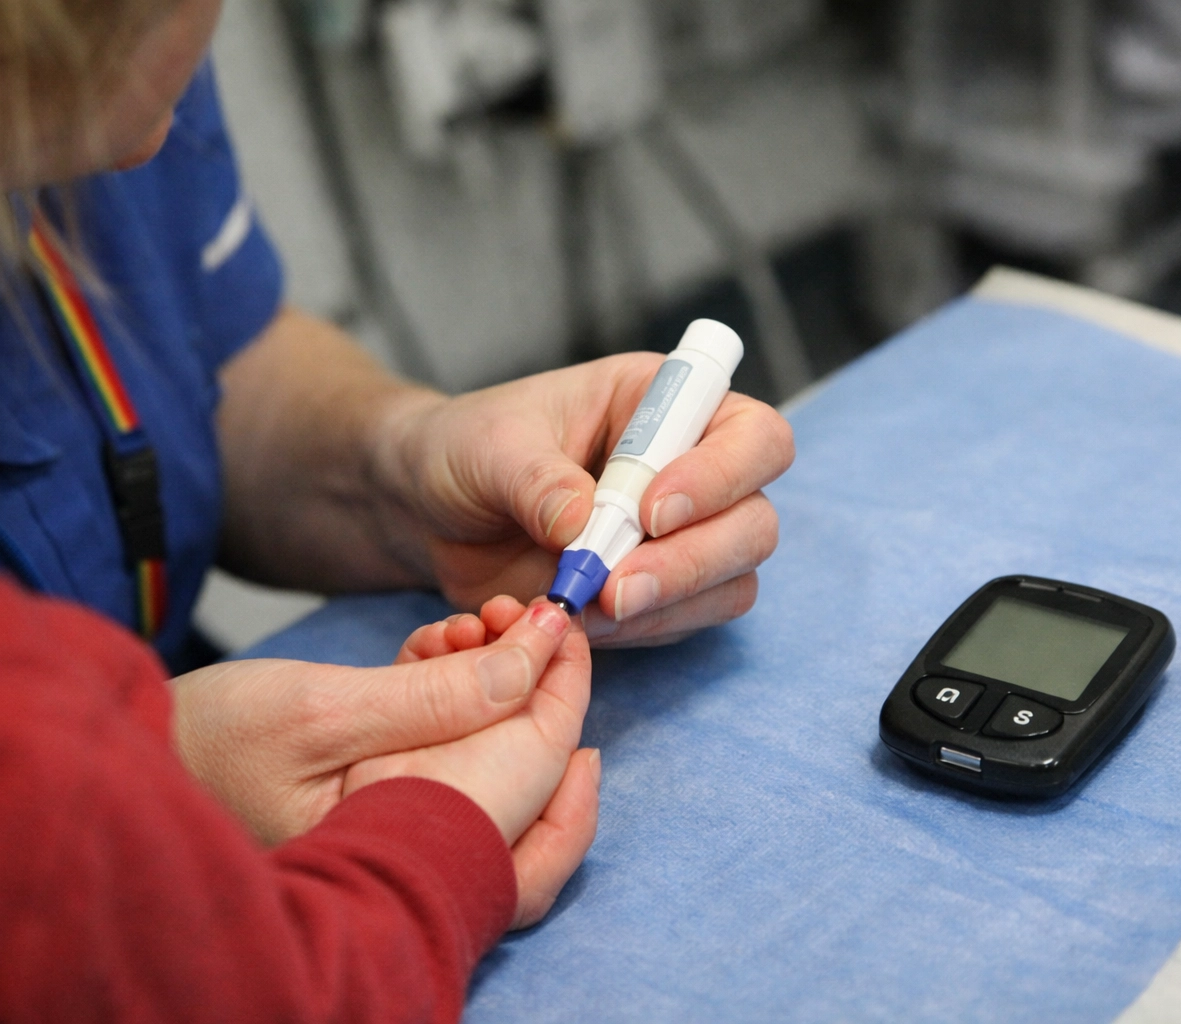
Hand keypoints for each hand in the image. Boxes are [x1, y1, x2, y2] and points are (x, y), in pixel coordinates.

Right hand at [170, 599, 590, 866]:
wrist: (127, 760)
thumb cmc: (205, 748)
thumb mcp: (321, 711)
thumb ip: (436, 696)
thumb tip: (530, 662)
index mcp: (411, 845)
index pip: (535, 775)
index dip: (560, 691)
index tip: (562, 621)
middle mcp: (418, 849)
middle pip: (538, 794)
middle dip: (538, 700)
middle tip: (524, 627)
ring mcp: (403, 826)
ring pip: (494, 767)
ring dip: (494, 690)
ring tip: (463, 625)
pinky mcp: (382, 795)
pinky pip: (446, 752)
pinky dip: (453, 698)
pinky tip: (431, 645)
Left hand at [376, 353, 794, 645]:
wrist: (426, 512)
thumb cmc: (464, 450)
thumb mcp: (489, 448)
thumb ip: (536, 480)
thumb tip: (583, 522)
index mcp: (664, 405)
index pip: (752, 435)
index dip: (721, 476)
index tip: (650, 511)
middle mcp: (692, 468)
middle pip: (754, 520)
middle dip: (693, 560)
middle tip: (618, 586)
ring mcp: (682, 536)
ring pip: (732, 580)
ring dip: (669, 602)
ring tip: (591, 606)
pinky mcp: (658, 593)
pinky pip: (687, 622)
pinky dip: (642, 630)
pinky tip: (584, 620)